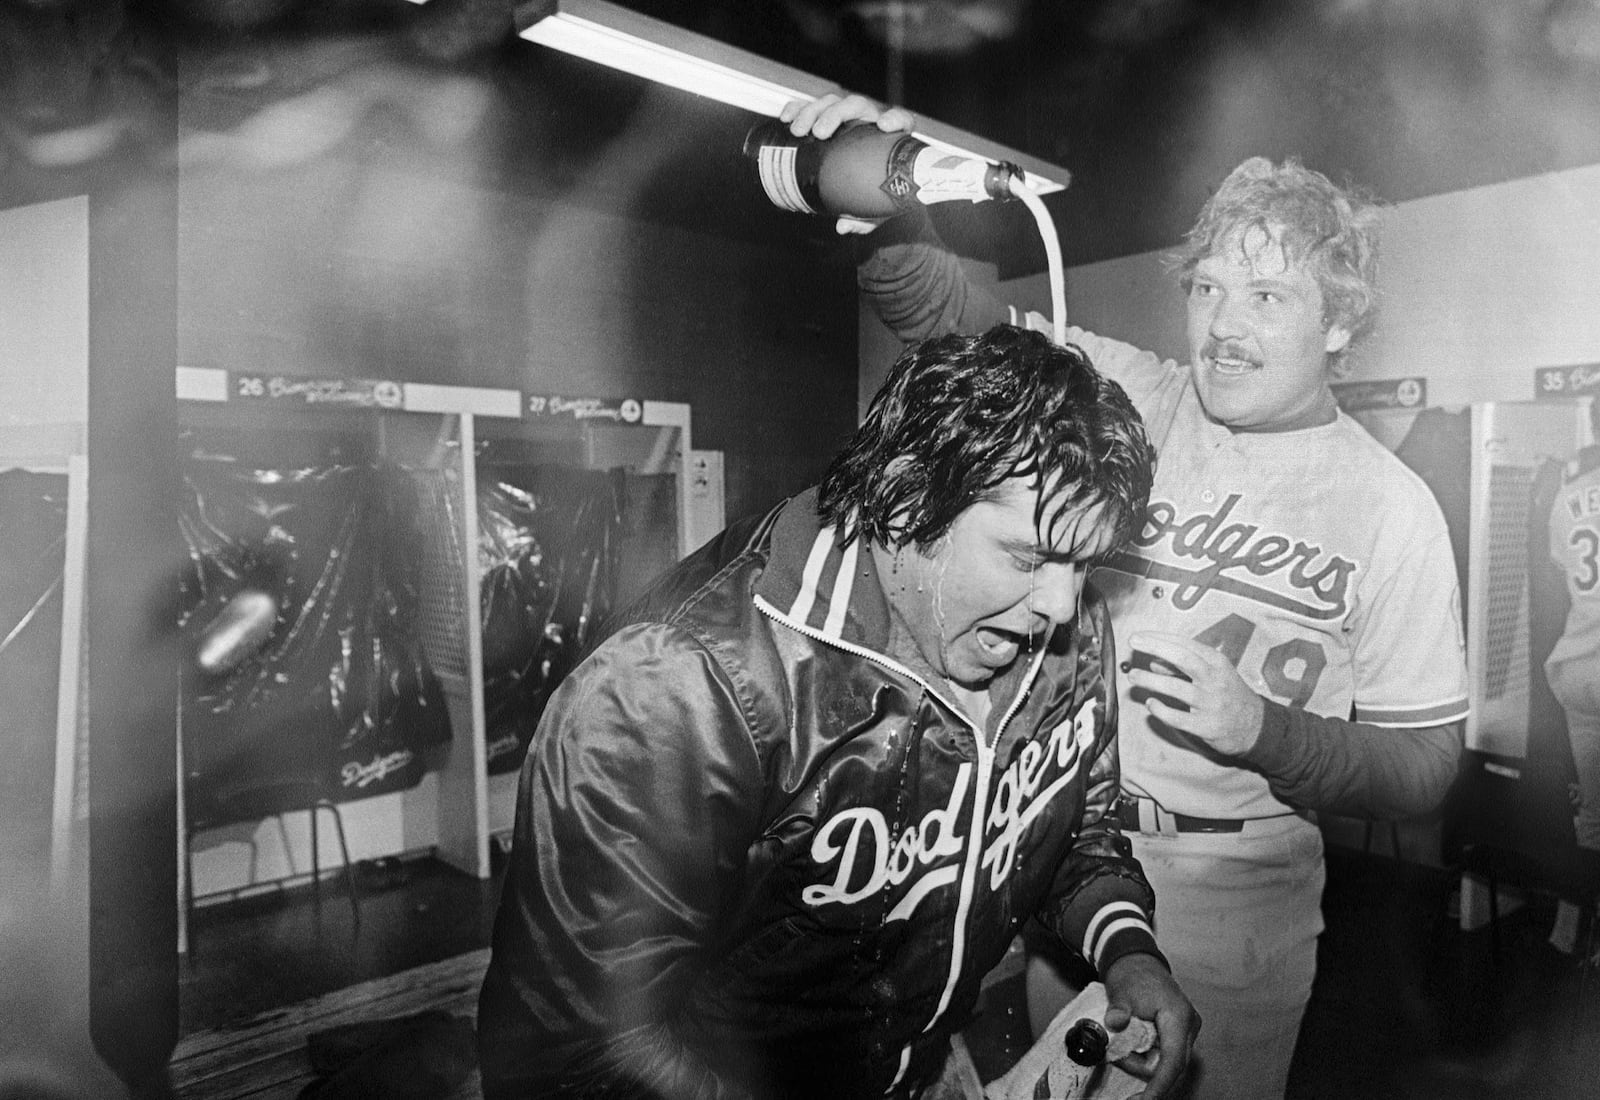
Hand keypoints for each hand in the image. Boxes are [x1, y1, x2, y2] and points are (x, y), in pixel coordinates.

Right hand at [778, 95, 917, 233]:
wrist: (859, 186)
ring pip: (830, 102)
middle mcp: (868, 121)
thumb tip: (843, 227)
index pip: (900, 120)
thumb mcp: (871, 210)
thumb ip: (863, 219)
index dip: (895, 118)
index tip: (883, 125)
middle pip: (856, 105)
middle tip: (819, 132)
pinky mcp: (823, 117)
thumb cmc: (870, 195)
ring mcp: (845, 117)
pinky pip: (809, 106)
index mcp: (888, 139)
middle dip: (836, 114)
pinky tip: (786, 118)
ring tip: (798, 131)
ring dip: (812, 111)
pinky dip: (797, 108)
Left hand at [1101, 953, 1198, 1099]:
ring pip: (1165, 1062)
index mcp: (1179, 1017)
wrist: (1138, 961)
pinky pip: (1163, 1054)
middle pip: (1170, 1066)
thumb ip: (1119, 1010)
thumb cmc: (1133, 974)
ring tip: (1119, 1045)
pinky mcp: (1178, 1033)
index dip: (1159, 1085)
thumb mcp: (1122, 991)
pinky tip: (1129, 1046)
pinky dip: (1145, 1055)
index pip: (1173, 1061)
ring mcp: (1185, 1031)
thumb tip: (1115, 1023)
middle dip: (1141, 1069)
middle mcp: (1188, 1027)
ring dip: (1141, 1061)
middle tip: (1116, 1057)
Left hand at [1124, 631, 1264, 756]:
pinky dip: (1161, 710)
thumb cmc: (1228, 695)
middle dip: (1156, 648)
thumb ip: (1182, 668)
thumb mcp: (1211, 675)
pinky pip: (1178, 718)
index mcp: (1217, 663)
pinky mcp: (1207, 726)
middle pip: (1184, 658)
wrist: (1256, 726)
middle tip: (1133, 643)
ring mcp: (1211, 703)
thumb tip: (1153, 663)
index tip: (1138, 636)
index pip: (1185, 644)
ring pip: (1177, 688)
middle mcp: (1215, 680)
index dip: (1159, 638)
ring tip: (1133, 675)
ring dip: (1151, 680)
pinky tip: (1150, 704)